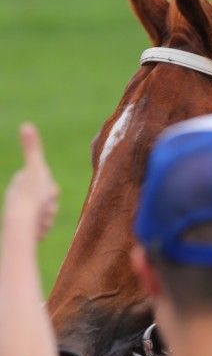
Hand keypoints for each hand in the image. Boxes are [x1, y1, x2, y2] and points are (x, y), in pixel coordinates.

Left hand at [4, 124, 58, 241]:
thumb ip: (31, 147)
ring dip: (47, 218)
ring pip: (45, 214)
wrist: (22, 225)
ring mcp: (19, 213)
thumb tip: (26, 124)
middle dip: (50, 205)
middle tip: (46, 207)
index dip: (50, 187)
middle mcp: (17, 196)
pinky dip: (41, 229)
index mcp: (20, 182)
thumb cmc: (32, 196)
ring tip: (41, 220)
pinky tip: (38, 231)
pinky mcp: (22, 230)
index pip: (45, 182)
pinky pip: (40, 227)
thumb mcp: (36, 168)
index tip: (45, 191)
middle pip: (46, 198)